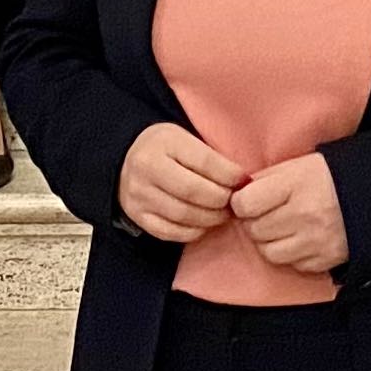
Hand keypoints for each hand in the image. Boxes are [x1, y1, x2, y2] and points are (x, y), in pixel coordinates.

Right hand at [119, 123, 247, 243]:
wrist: (126, 159)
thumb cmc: (167, 148)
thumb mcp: (185, 137)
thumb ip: (211, 156)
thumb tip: (243, 181)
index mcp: (164, 141)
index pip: (205, 162)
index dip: (230, 175)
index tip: (245, 181)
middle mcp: (147, 167)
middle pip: (194, 191)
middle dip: (222, 200)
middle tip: (236, 202)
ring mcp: (139, 194)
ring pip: (184, 215)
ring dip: (211, 218)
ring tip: (224, 213)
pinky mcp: (137, 216)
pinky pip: (171, 232)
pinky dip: (194, 231)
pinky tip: (204, 224)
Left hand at [232, 152, 347, 273]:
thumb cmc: (330, 177)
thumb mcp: (298, 165)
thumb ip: (266, 179)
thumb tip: (237, 195)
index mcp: (294, 184)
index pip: (245, 204)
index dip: (243, 203)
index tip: (250, 201)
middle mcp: (304, 214)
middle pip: (255, 230)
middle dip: (257, 223)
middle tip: (270, 214)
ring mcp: (315, 240)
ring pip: (270, 252)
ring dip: (271, 242)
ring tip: (285, 228)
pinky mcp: (325, 260)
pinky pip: (293, 264)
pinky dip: (293, 255)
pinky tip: (303, 239)